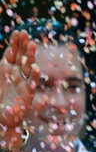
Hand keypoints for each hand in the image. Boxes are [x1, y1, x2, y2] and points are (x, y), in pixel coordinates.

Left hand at [0, 30, 37, 149]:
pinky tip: (36, 69)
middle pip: (21, 57)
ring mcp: (22, 83)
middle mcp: (15, 74)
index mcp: (5, 69)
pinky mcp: (28, 95)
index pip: (12, 53)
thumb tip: (1, 61)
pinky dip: (35, 77)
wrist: (2, 118)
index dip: (16, 43)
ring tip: (32, 46)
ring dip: (30, 57)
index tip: (19, 32)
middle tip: (27, 35)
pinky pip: (32, 85)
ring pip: (28, 68)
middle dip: (24, 46)